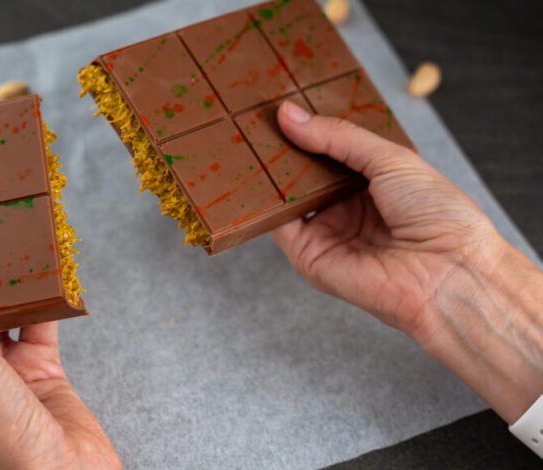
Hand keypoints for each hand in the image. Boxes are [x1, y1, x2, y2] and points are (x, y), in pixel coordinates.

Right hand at [273, 100, 542, 422]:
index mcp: (373, 184)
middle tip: (259, 118)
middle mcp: (347, 209)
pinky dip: (265, 205)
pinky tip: (256, 177)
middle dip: (285, 149)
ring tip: (250, 138)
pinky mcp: (310, 257)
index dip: (310, 130)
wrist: (448, 273)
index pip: (331, 152)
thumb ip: (338, 137)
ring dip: (271, 174)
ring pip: (287, 199)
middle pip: (305, 175)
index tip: (286, 104)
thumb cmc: (439, 215)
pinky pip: (279, 227)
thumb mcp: (391, 158)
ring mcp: (327, 233)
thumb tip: (290, 114)